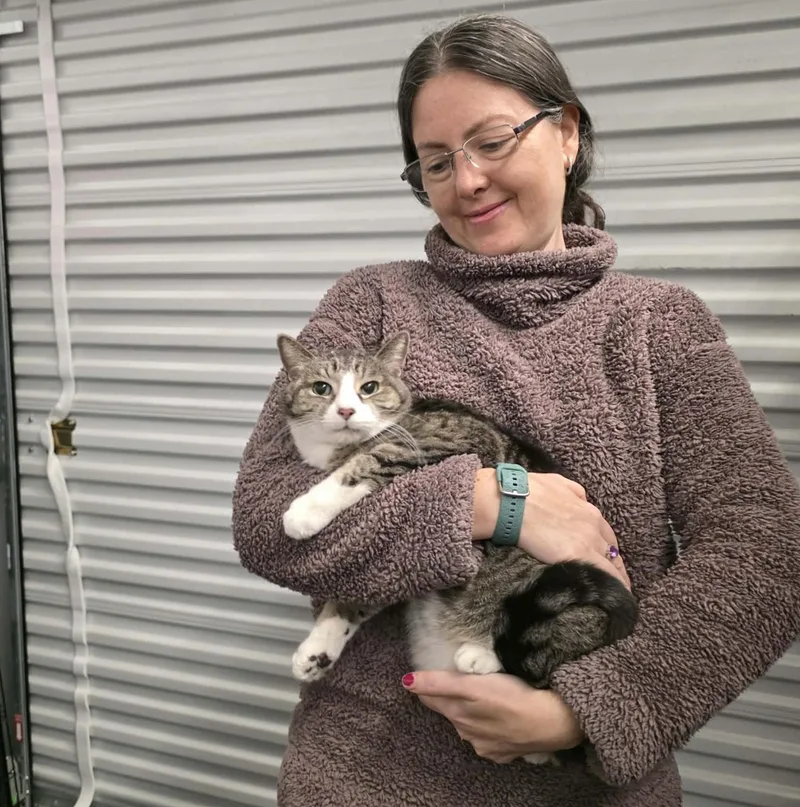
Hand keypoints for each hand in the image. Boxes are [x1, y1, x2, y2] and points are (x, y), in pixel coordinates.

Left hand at [403, 670, 583, 763]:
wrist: (551, 722)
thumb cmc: (512, 697)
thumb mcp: (472, 685)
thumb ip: (439, 683)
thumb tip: (407, 682)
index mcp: (457, 715)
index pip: (432, 698)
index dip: (429, 684)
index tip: (431, 673)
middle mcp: (467, 734)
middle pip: (450, 711)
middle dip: (450, 698)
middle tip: (459, 680)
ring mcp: (486, 746)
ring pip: (470, 724)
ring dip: (471, 712)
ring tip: (481, 697)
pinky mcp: (505, 752)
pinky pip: (489, 737)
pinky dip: (489, 726)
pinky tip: (499, 718)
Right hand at [472, 469, 630, 588]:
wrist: (512, 501)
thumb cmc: (528, 490)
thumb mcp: (557, 484)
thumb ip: (573, 493)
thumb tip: (580, 500)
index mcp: (588, 511)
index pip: (605, 534)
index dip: (607, 547)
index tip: (608, 557)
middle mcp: (593, 525)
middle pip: (611, 550)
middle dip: (614, 563)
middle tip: (616, 578)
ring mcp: (588, 541)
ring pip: (612, 564)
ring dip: (617, 577)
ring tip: (620, 592)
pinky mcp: (578, 556)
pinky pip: (604, 575)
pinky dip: (613, 585)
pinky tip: (615, 598)